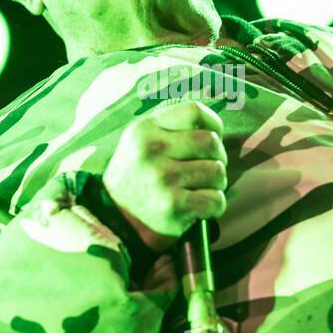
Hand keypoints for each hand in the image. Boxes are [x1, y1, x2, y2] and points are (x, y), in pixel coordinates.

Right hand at [103, 100, 227, 251]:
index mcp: (145, 129)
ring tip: (199, 189)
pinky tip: (200, 207)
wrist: (115, 220)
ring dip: (216, 184)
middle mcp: (152, 150)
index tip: (212, 138)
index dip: (213, 124)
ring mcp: (162, 178)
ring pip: (217, 172)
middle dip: (217, 157)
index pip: (194, 111)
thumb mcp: (141, 142)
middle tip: (206, 170)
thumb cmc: (138, 178)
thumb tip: (215, 126)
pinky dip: (214, 206)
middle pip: (211, 142)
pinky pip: (215, 200)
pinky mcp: (172, 205)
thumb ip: (171, 128)